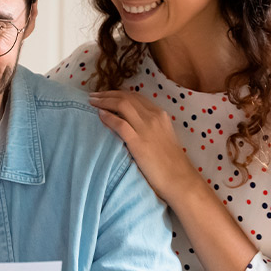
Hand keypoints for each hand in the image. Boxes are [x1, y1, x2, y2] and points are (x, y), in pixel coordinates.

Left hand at [88, 90, 196, 207]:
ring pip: (121, 105)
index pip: (135, 96)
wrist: (179, 178)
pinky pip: (119, 123)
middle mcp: (153, 116)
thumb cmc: (170, 161)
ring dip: (104, 101)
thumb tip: (130, 121)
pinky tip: (99, 115)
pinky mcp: (138, 142)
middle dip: (107, 94)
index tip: (105, 94)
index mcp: (160, 114)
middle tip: (93, 96)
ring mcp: (145, 128)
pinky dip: (108, 117)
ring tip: (92, 102)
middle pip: (126, 97)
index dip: (117, 93)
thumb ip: (148, 125)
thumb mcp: (162, 135)